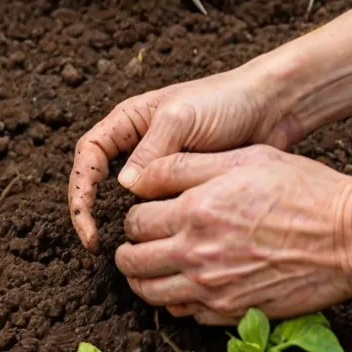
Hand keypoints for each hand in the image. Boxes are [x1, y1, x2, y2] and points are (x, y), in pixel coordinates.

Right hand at [69, 63, 303, 251]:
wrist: (270, 108)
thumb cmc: (225, 101)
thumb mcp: (182, 118)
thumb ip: (151, 150)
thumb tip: (123, 188)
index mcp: (129, 121)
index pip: (88, 155)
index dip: (80, 188)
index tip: (87, 220)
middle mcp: (138, 145)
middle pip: (100, 182)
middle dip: (92, 213)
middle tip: (96, 246)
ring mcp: (161, 168)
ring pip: (129, 201)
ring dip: (123, 224)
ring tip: (125, 250)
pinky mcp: (184, 186)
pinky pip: (160, 210)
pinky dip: (155, 227)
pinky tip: (159, 245)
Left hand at [115, 146, 351, 322]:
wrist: (349, 237)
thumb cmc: (302, 189)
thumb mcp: (243, 158)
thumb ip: (184, 165)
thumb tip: (137, 177)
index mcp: (195, 211)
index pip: (134, 220)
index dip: (134, 215)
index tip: (145, 212)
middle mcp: (197, 253)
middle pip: (133, 261)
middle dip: (130, 250)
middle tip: (139, 243)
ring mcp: (214, 288)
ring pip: (152, 294)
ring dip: (144, 281)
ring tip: (153, 268)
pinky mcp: (234, 312)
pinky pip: (187, 316)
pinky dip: (179, 303)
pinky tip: (189, 286)